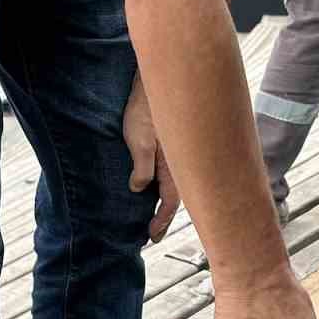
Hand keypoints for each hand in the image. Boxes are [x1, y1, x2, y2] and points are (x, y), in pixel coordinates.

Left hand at [123, 74, 181, 242]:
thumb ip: (142, 166)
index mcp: (173, 166)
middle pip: (174, 197)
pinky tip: (153, 186)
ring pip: (173, 185)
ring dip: (163, 202)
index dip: (160, 222)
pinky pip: (169, 172)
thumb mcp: (140, 139)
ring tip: (152, 216)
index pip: (169, 203)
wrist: (152, 81)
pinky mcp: (168, 145)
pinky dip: (162, 185)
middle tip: (153, 234)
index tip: (152, 237)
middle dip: (164, 217)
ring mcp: (174, 154)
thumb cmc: (146, 108)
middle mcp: (178, 163)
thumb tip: (139, 189)